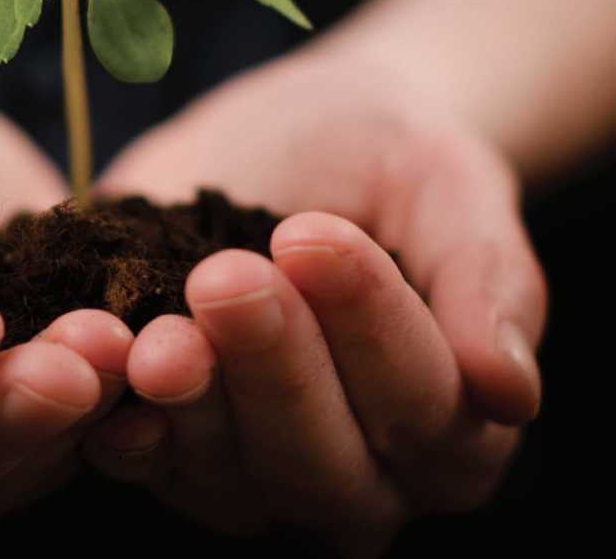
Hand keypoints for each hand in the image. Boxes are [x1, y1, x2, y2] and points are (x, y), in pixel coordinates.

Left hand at [86, 49, 545, 556]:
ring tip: (160, 335)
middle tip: (228, 277)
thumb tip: (510, 390)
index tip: (314, 237)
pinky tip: (105, 372)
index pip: (422, 402)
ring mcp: (260, 468)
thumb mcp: (450, 185)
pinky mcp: (176, 441)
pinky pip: (151, 460)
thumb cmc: (390, 158)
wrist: (298, 138)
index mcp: (454, 425)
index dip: (368, 326)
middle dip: (272, 368)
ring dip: (193, 406)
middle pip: (322, 461)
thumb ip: (488, 278)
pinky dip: (123, 424)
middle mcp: (362, 472)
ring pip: (233, 477)